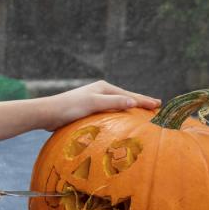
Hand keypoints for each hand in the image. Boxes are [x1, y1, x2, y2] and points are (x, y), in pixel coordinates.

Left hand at [43, 80, 160, 130]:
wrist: (49, 113)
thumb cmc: (70, 107)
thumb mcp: (94, 103)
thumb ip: (113, 102)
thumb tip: (133, 101)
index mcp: (104, 88)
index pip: (129, 95)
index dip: (144, 100)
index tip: (159, 105)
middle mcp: (100, 92)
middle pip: (125, 98)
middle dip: (140, 102)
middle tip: (156, 106)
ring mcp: (95, 100)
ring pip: (118, 105)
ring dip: (130, 108)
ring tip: (143, 113)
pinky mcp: (89, 110)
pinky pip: (110, 112)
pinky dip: (119, 115)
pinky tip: (122, 121)